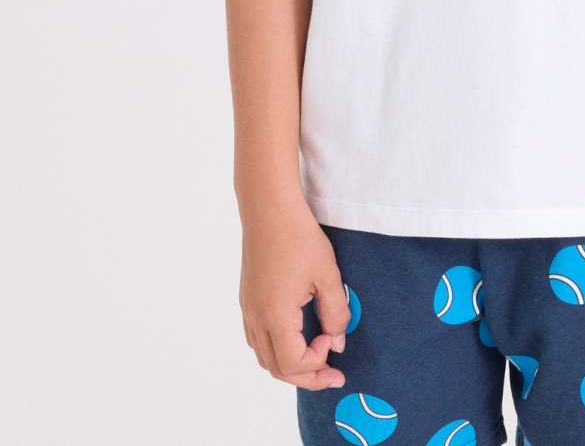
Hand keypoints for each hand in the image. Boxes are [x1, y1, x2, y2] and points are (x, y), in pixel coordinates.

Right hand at [239, 195, 349, 391]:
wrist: (269, 208)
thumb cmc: (299, 236)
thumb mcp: (327, 275)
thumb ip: (336, 313)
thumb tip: (337, 342)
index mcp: (274, 315)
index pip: (293, 364)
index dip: (318, 362)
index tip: (333, 340)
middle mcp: (256, 317)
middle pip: (276, 369)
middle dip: (307, 376)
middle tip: (333, 374)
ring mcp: (248, 309)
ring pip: (265, 356)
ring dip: (290, 365)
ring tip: (317, 358)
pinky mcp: (247, 299)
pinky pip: (258, 339)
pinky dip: (277, 348)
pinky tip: (297, 337)